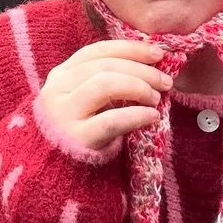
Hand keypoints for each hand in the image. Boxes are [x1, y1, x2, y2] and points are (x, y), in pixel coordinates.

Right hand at [37, 40, 169, 152]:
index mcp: (61, 75)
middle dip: (141, 70)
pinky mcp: (76, 138)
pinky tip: (152, 116)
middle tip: (165, 81)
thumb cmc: (82, 131)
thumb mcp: (86, 99)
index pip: (97, 50)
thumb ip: (108, 79)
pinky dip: (136, 114)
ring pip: (105, 84)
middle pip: (104, 66)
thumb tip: (150, 61)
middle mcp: (57, 90)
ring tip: (156, 98)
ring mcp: (63, 114)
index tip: (158, 53)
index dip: (130, 49)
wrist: (60, 172)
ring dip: (138, 87)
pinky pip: (111, 120)